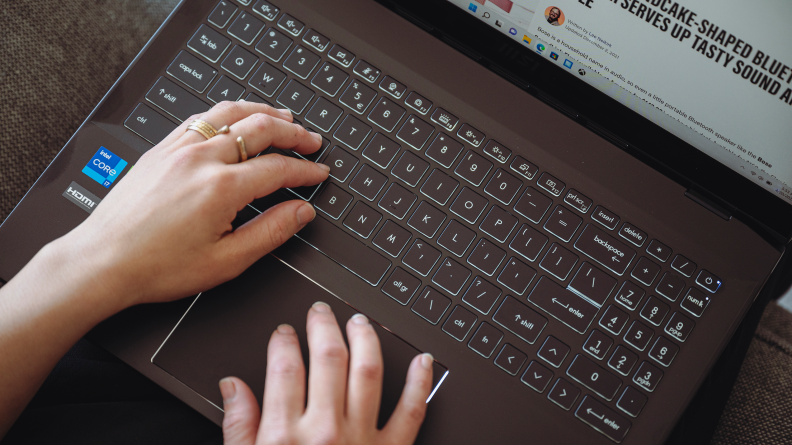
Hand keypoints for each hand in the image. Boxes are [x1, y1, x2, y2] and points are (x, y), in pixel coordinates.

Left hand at [55, 101, 328, 308]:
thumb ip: (270, 232)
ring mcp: (178, 148)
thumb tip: (300, 212)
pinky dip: (227, 113)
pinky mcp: (160, 149)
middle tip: (312, 140)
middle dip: (293, 133)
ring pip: (230, 113)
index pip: (278, 168)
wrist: (103, 262)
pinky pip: (201, 118)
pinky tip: (235, 120)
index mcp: (221, 187)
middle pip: (260, 129)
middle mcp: (201, 159)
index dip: (305, 170)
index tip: (319, 173)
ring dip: (262, 112)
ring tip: (283, 118)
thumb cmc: (157, 266)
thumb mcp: (226, 261)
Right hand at [219, 302, 433, 444]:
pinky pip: (414, 412)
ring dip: (366, 339)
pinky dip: (422, 383)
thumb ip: (238, 427)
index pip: (284, 368)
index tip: (284, 331)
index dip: (283, 341)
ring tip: (360, 321)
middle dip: (323, 326)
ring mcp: (363, 440)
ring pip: (369, 371)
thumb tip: (233, 386)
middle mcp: (326, 431)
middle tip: (321, 312)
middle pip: (328, 358)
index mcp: (285, 436)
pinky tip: (425, 361)